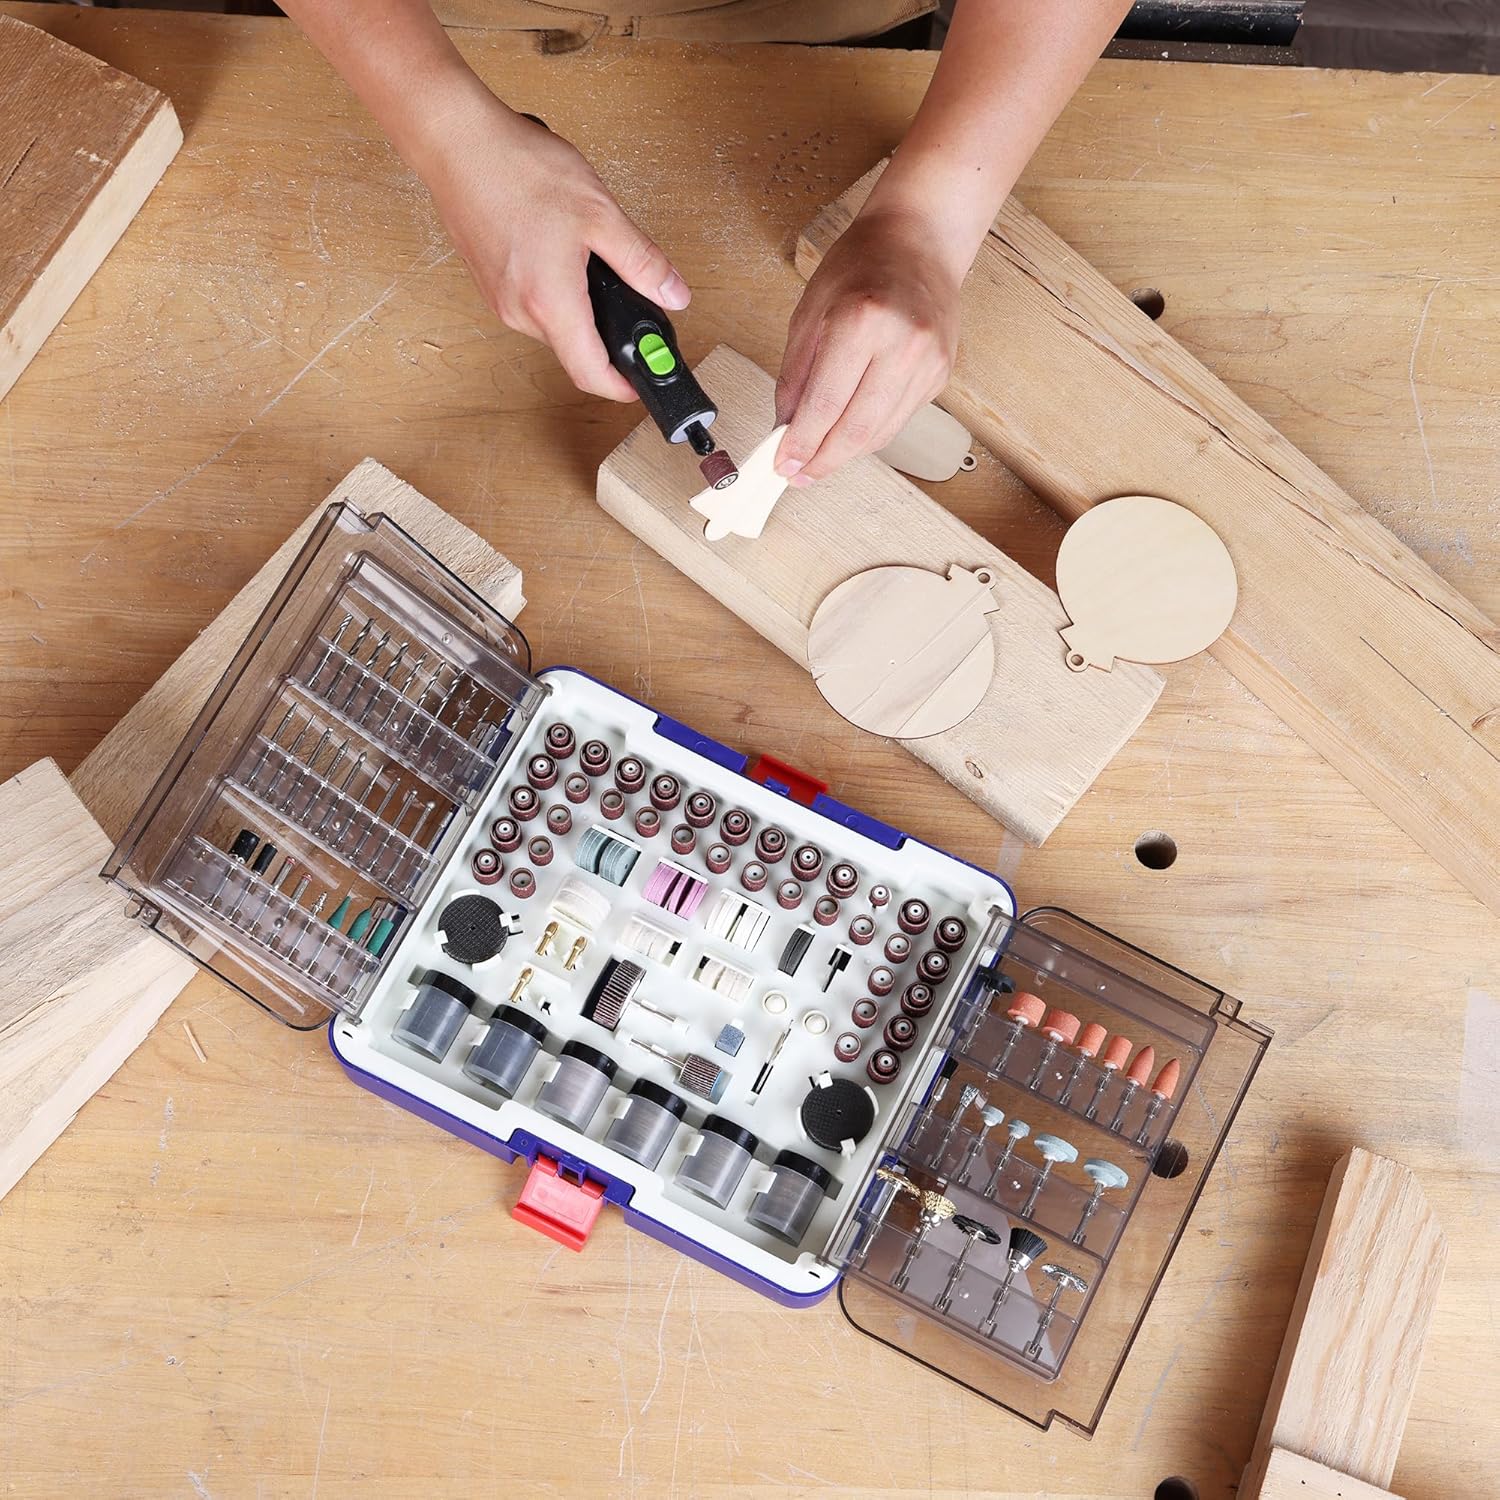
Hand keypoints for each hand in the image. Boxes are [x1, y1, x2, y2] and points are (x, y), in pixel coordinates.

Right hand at [414, 97, 689, 400]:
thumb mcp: (599, 213)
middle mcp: (519, 313)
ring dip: (580, 309)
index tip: (643, 383)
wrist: (456, 141)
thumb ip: (642, 261)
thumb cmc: (517, 168)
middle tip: (631, 303)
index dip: (622, 387)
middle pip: (575, 350)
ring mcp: (499, 302)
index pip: (590, 374)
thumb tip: (673, 294)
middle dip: (606, 334)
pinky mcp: (489, 286)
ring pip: (554, 326)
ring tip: (587, 260)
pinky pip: (532, 306)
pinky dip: (555, 293)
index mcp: (549, 303)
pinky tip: (559, 251)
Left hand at [775, 207, 961, 483]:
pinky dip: (870, 434)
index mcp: (861, 322)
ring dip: (845, 454)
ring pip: (881, 434)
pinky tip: (849, 433)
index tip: (782, 465)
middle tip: (800, 475)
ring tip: (819, 461)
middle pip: (856, 430)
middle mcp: (902, 345)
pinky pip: (899, 419)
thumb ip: (795, 374)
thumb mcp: (810, 310)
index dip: (801, 444)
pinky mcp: (940, 374)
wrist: (920, 241)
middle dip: (823, 461)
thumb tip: (785, 428)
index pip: (825, 405)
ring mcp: (927, 363)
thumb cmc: (862, 264)